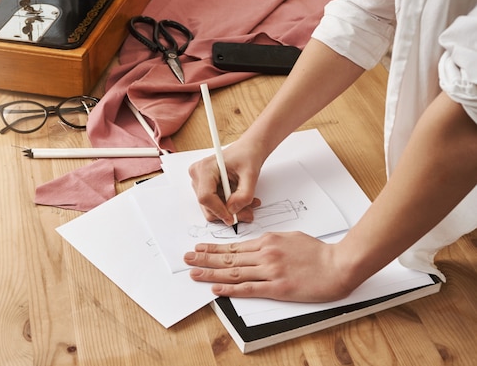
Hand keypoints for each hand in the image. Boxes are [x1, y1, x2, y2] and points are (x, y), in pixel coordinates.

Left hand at [183, 231, 355, 302]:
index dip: (214, 248)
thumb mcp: (290, 237)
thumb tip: (256, 246)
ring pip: (233, 271)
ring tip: (194, 272)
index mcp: (267, 241)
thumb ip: (271, 242)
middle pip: (228, 257)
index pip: (234, 246)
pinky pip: (248, 288)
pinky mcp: (277, 288)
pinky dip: (230, 288)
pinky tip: (216, 288)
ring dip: (210, 272)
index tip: (199, 248)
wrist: (338, 264)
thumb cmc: (318, 252)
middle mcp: (265, 254)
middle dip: (205, 258)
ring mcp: (270, 271)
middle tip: (187, 258)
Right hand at [188, 143, 262, 224]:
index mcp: (205, 168)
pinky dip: (229, 207)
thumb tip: (233, 210)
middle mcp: (198, 175)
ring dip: (230, 210)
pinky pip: (214, 205)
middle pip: (207, 205)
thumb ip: (244, 195)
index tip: (233, 218)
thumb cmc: (247, 155)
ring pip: (211, 208)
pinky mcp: (205, 187)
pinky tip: (242, 201)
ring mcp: (200, 182)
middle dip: (228, 213)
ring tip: (248, 204)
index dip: (219, 210)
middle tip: (248, 212)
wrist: (248, 150)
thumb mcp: (251, 174)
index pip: (206, 197)